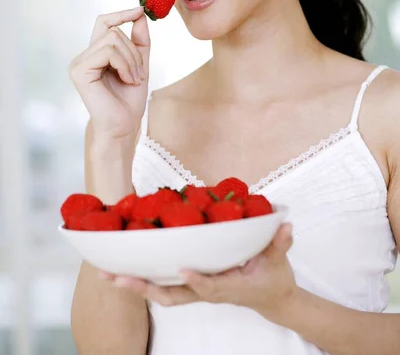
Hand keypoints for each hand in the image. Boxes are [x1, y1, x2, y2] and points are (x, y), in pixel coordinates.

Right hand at [68, 7, 149, 139]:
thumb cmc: (129, 100)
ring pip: (113, 39)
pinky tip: (127, 80)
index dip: (122, 13)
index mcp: (95, 54)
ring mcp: (78, 63)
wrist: (124, 125)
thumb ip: (140, 40)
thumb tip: (140, 14)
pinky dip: (124, 64)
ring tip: (134, 79)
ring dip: (132, 60)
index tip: (141, 9)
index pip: (104, 22)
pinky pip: (108, 51)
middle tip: (140, 73)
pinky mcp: (79, 71)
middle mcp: (84, 56)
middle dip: (134, 50)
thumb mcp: (140, 64)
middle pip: (114, 30)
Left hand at [99, 223, 296, 320]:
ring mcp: (200, 290)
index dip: (198, 280)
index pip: (211, 287)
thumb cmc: (275, 279)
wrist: (273, 300)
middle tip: (117, 278)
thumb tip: (286, 224)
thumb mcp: (280, 261)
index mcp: (230, 287)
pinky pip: (167, 285)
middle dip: (145, 288)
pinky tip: (126, 268)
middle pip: (173, 295)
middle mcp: (209, 291)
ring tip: (108, 275)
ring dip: (137, 285)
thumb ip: (280, 243)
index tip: (182, 270)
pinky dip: (146, 278)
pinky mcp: (194, 286)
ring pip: (164, 293)